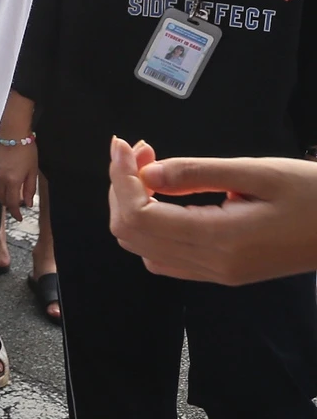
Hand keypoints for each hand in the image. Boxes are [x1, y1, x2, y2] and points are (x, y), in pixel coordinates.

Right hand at [0, 138, 38, 218]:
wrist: (10, 131)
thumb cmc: (25, 148)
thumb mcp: (32, 170)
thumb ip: (30, 188)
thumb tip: (28, 203)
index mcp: (12, 181)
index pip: (12, 203)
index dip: (15, 212)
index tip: (18, 217)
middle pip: (0, 199)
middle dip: (8, 203)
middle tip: (15, 202)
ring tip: (6, 192)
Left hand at [109, 138, 316, 284]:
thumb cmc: (314, 194)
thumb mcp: (258, 172)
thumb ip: (197, 173)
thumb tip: (146, 172)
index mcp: (220, 240)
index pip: (139, 216)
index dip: (121, 178)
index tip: (123, 145)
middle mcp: (213, 264)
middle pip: (131, 234)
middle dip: (122, 187)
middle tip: (140, 150)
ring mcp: (217, 273)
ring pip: (143, 247)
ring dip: (133, 205)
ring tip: (151, 167)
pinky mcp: (223, 272)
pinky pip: (165, 256)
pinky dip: (150, 225)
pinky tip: (164, 196)